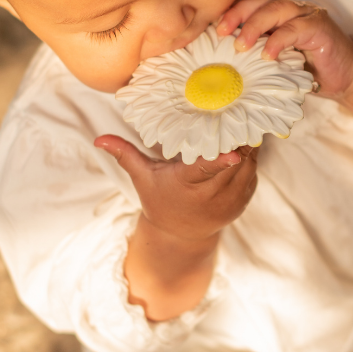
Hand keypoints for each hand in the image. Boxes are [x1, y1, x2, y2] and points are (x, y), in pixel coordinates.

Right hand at [94, 135, 258, 241]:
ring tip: (247, 124)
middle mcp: (211, 196)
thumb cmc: (159, 199)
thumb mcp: (142, 177)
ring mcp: (230, 201)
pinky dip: (253, 159)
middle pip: (234, 165)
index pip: (205, 170)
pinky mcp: (243, 201)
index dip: (221, 161)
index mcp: (187, 185)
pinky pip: (254, 174)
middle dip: (240, 142)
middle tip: (242, 115)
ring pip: (249, 167)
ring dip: (250, 148)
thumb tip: (98, 138)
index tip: (233, 151)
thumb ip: (124, 154)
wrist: (180, 235)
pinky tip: (249, 142)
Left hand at [216, 0, 352, 98]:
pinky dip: (279, 40)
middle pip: (262, 1)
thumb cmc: (309, 70)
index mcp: (279, 14)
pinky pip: (296, 28)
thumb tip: (223, 66)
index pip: (252, 4)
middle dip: (239, 15)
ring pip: (277, 9)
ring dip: (256, 26)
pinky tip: (268, 55)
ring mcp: (308, 15)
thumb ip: (257, 56)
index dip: (233, 12)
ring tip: (241, 46)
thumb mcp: (278, 62)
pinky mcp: (321, 27)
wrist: (347, 76)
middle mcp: (293, 9)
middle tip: (223, 34)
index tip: (215, 29)